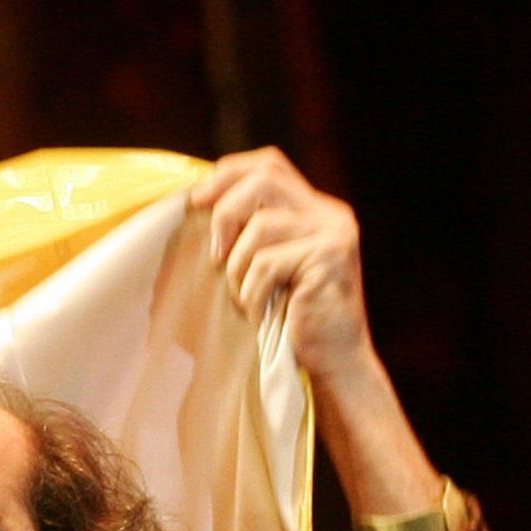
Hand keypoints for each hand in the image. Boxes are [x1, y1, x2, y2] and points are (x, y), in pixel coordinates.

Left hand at [192, 147, 374, 384]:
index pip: (270, 164)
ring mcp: (333, 233)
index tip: (196, 201)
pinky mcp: (330, 258)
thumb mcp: (266, 272)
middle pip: (266, 178)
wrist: (333, 365)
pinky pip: (268, 264)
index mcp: (315, 209)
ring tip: (245, 300)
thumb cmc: (289, 325)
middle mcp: (329, 213)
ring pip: (261, 226)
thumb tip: (197, 208)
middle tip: (214, 255)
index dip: (228, 174)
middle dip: (226, 212)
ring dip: (238, 268)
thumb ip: (250, 237)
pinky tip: (260, 316)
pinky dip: (252, 294)